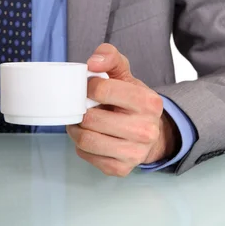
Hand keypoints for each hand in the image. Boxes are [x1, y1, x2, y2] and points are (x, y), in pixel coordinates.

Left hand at [66, 43, 180, 176]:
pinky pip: (86, 155)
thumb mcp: (124, 74)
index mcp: (148, 102)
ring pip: (86, 140)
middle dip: (80, 111)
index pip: (102, 90)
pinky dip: (81, 145)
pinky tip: (90, 136)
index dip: (88, 87)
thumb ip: (109, 57)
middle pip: (91, 119)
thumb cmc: (131, 100)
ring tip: (80, 121)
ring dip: (76, 129)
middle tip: (81, 107)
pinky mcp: (121, 168)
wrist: (149, 132)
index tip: (89, 88)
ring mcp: (134, 153)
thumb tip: (92, 63)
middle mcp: (145, 130)